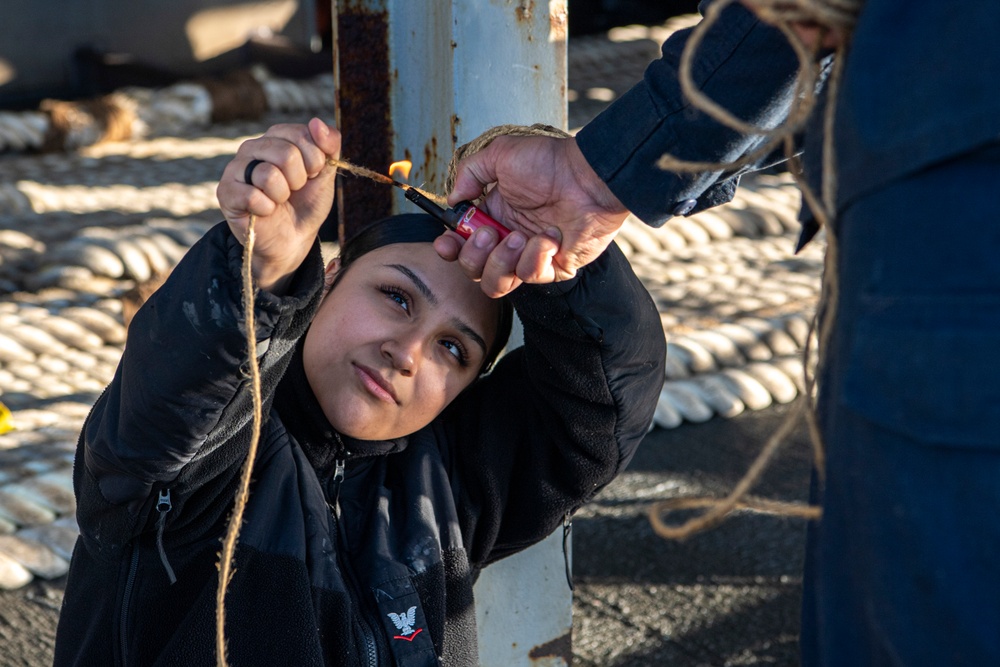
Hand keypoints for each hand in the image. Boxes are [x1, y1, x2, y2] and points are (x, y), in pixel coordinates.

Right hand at [216, 117, 340, 292]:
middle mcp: (253, 147)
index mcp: (276, 137)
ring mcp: (236, 169)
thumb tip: (317, 122)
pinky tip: (265, 211)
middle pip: (286, 154)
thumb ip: (329, 146)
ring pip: (269, 175)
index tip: (312, 175)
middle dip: (299, 180)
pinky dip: (267, 209)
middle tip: (293, 191)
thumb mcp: (326, 174)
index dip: (315, 161)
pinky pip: (252, 196)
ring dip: (283, 196)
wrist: (293, 239)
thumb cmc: (306, 203)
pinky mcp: (226, 192)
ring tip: (279, 200)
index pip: (302, 134)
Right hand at [437, 136, 628, 297]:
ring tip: (520, 236)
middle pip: (474, 270)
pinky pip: (530, 276)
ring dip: (501, 261)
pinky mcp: (553, 268)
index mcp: (495, 216)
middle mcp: (509, 239)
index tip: (447, 244)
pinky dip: (535, 257)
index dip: (450, 249)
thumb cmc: (552, 163)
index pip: (461, 244)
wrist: (589, 177)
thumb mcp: (500, 154)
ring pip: (496, 283)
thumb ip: (470, 173)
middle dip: (474, 254)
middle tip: (491, 232)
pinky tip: (550, 236)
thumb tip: (453, 199)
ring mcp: (530, 256)